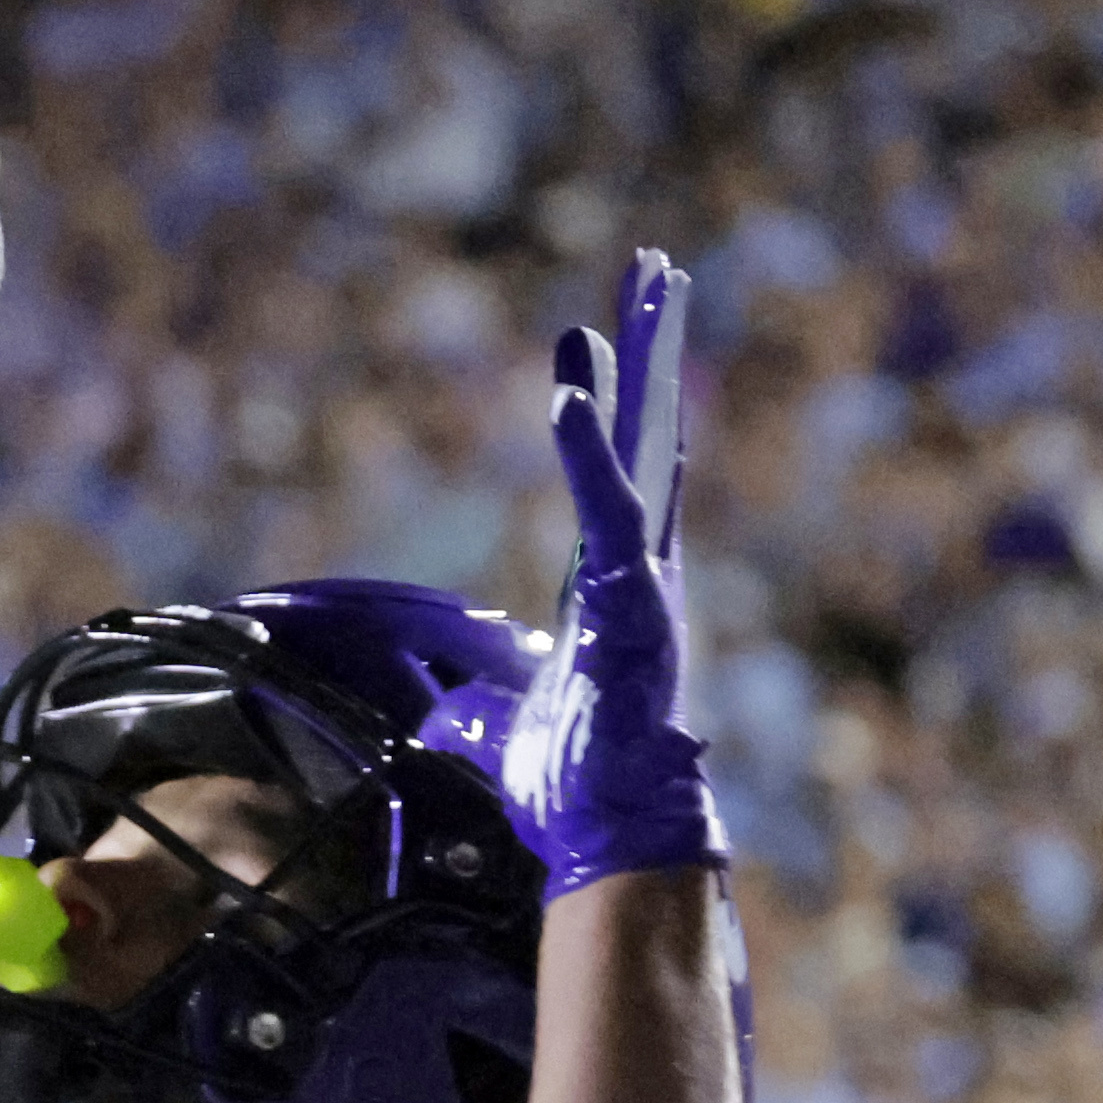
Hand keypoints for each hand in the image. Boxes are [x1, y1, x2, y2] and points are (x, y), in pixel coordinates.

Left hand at [417, 252, 721, 893]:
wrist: (615, 832)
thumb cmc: (573, 787)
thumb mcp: (504, 728)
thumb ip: (479, 704)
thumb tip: (446, 713)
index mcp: (613, 588)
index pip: (619, 476)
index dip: (616, 410)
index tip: (605, 349)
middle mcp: (643, 567)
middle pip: (650, 432)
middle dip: (653, 350)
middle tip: (656, 270)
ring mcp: (648, 575)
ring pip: (641, 446)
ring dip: (637, 364)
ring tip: (642, 284)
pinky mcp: (635, 596)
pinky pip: (610, 505)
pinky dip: (587, 450)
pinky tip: (570, 390)